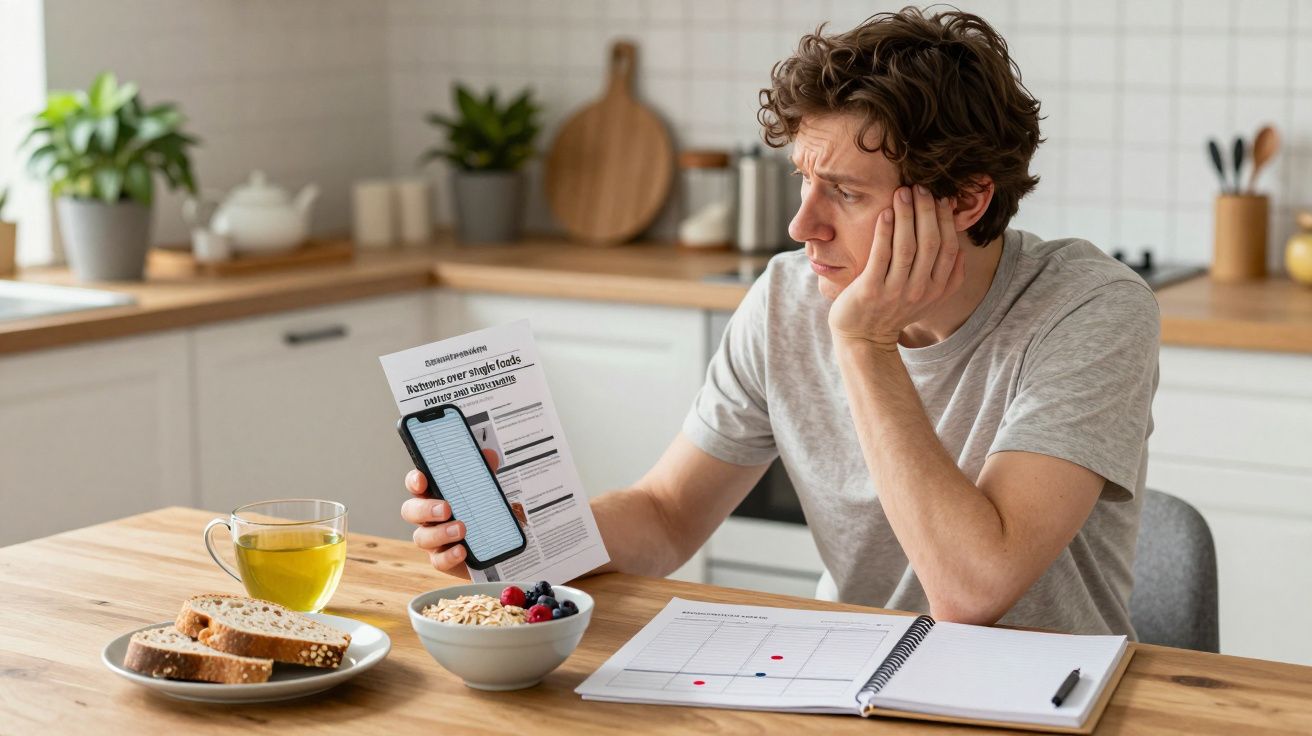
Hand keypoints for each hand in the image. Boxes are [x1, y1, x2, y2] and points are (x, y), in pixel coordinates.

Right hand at [401, 450, 524, 576]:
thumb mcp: (486, 491)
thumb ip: (485, 473)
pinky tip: (462, 550)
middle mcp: (428, 517)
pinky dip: (449, 555)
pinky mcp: (443, 559)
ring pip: (422, 537)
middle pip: (411, 510)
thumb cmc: (482, 514)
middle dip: (426, 509)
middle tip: (446, 509)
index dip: (414, 481)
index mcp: (434, 495)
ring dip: (440, 533)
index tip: (422, 479)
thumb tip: (489, 456)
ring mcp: (433, 540)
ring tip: (461, 530)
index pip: (416, 484)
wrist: (496, 546)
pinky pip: (438, 560)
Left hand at [827, 184, 965, 348]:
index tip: (941, 198)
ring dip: (907, 216)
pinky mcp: (871, 291)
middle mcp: (920, 291)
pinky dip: (885, 232)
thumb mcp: (927, 299)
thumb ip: (946, 278)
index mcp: (937, 290)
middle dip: (927, 211)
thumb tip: (960, 250)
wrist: (863, 337)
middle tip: (921, 187)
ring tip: (903, 192)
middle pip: (931, 243)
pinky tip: (886, 213)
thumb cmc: (893, 311)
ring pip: (907, 247)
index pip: (949, 249)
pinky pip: (881, 256)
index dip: (947, 221)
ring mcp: (896, 292)